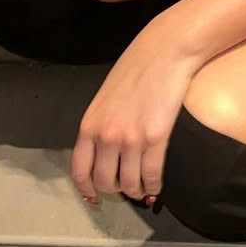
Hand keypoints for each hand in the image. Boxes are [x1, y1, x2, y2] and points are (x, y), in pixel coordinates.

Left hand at [71, 14, 200, 204]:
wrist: (166, 50)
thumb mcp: (107, 95)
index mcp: (89, 124)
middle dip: (115, 189)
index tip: (94, 195)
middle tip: (125, 186)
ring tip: (142, 187)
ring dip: (136, 190)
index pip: (79, 170)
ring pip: (128, 184)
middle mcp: (106, 136)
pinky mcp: (155, 139)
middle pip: (104, 182)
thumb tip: (106, 149)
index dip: (87, 189)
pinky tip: (156, 184)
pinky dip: (154, 185)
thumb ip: (102, 123)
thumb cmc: (139, 65)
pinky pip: (151, 176)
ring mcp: (130, 139)